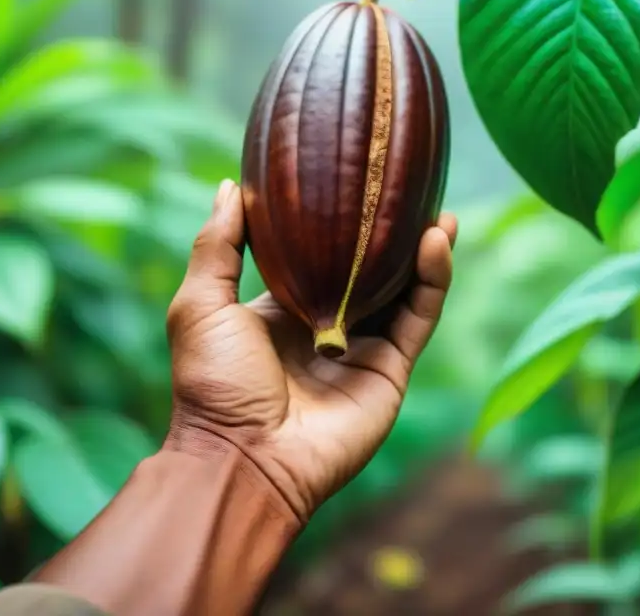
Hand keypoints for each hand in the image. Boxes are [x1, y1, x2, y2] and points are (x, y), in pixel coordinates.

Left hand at [163, 179, 456, 521]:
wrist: (243, 459)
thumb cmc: (212, 384)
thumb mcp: (201, 304)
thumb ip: (218, 245)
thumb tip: (230, 186)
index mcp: (282, 309)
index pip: (319, 254)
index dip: (340, 222)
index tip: (355, 181)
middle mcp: (327, 324)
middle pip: (370, 269)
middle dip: (392, 233)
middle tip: (410, 190)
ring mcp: (362, 347)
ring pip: (404, 289)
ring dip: (423, 249)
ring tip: (438, 210)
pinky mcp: (390, 369)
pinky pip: (418, 317)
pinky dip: (432, 280)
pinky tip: (436, 240)